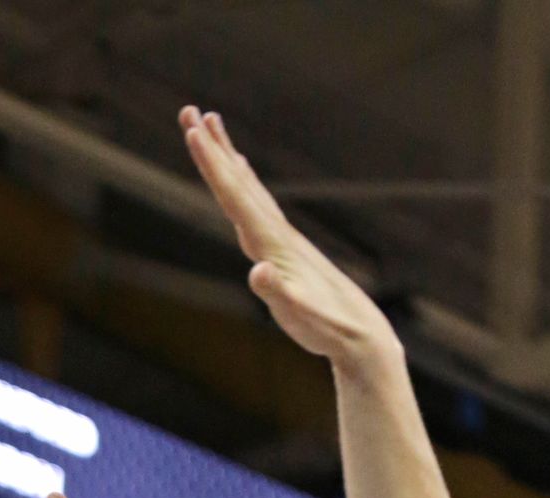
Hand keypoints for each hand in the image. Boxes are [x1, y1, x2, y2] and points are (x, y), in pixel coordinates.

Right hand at [180, 105, 398, 367]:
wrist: (360, 334)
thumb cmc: (328, 329)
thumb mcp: (301, 317)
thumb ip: (279, 295)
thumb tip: (258, 272)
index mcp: (275, 245)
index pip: (237, 199)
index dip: (214, 166)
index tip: (193, 132)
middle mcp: (278, 234)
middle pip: (239, 184)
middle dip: (213, 150)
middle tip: (189, 111)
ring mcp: (283, 239)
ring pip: (249, 189)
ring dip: (227, 157)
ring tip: (210, 123)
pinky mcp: (287, 248)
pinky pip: (259, 204)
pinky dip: (245, 182)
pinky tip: (241, 170)